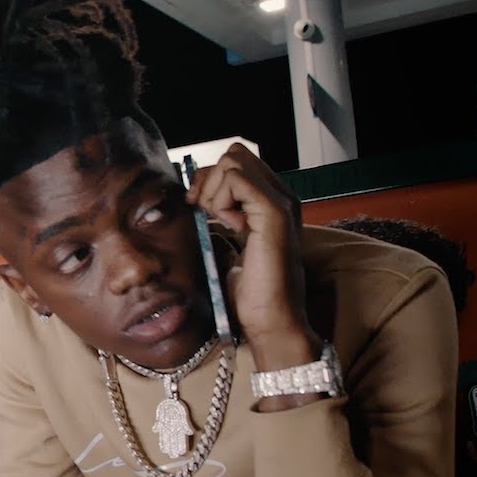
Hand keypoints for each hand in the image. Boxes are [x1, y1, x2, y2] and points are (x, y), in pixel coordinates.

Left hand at [185, 143, 318, 374]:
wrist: (270, 321)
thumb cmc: (249, 293)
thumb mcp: (228, 248)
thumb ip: (220, 222)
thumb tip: (195, 202)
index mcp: (270, 202)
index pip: (235, 162)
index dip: (209, 179)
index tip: (199, 209)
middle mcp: (280, 196)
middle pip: (234, 155)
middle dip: (208, 180)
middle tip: (204, 212)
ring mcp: (281, 202)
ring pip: (233, 162)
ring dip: (214, 190)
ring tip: (222, 223)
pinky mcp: (275, 212)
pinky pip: (236, 179)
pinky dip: (221, 199)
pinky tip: (229, 226)